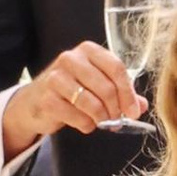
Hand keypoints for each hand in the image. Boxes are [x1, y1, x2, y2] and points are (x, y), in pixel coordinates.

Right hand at [0, 42, 147, 157]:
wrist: (35, 101)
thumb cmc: (71, 91)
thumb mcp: (96, 85)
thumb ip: (120, 92)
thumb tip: (141, 106)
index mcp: (88, 50)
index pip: (116, 68)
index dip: (129, 93)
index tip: (134, 111)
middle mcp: (70, 58)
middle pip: (107, 88)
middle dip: (116, 110)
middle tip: (117, 120)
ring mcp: (56, 78)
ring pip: (93, 104)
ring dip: (102, 119)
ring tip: (101, 122)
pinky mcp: (47, 99)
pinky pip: (78, 117)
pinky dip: (86, 125)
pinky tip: (84, 123)